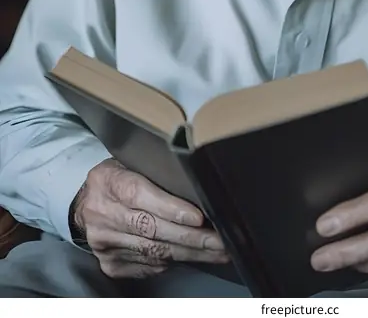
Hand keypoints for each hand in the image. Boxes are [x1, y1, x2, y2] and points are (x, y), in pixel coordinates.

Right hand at [72, 158, 228, 278]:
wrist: (86, 203)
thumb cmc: (118, 178)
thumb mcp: (130, 162)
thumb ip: (155, 171)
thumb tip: (195, 182)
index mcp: (108, 181)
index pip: (140, 196)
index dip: (171, 208)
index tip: (198, 218)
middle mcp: (102, 213)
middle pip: (151, 229)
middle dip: (192, 237)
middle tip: (220, 240)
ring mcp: (104, 242)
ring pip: (154, 251)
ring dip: (189, 253)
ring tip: (216, 251)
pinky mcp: (109, 263)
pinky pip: (147, 265)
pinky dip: (172, 260)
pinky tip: (192, 256)